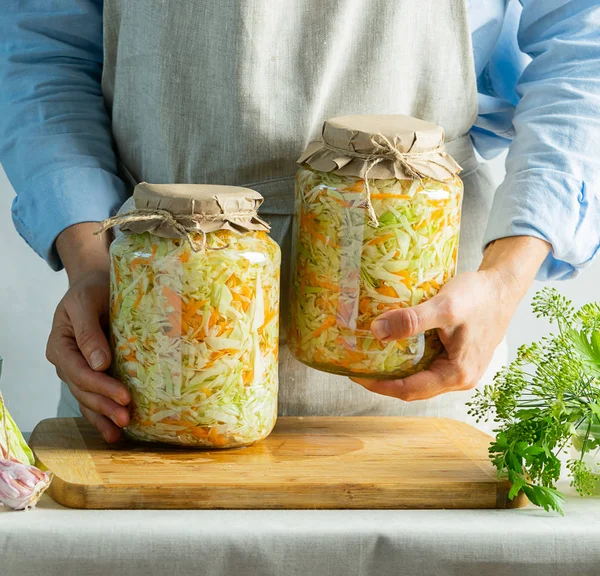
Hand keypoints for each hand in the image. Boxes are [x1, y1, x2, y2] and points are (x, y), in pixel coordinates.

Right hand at [46, 223, 129, 442]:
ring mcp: (78, 369)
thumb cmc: (92, 289)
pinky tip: (114, 430)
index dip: (101, 386)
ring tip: (119, 433)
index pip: (79, 372)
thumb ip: (89, 333)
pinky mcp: (93, 372)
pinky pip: (93, 396)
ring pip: (87, 398)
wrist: (96, 283)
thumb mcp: (86, 303)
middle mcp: (66, 362)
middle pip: (84, 390)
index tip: (124, 396)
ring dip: (103, 417)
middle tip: (127, 418)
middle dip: (105, 406)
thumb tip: (100, 364)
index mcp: (60, 345)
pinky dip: (102, 413)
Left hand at [351, 236, 550, 401]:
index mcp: (457, 374)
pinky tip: (392, 344)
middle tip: (357, 365)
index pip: (409, 390)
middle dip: (383, 379)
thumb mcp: (444, 307)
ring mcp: (459, 368)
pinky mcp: (457, 356)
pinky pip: (427, 363)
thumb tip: (376, 332)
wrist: (504, 286)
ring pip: (419, 376)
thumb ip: (412, 321)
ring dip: (394, 369)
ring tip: (369, 356)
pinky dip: (407, 357)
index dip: (379, 384)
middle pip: (412, 387)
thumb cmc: (480, 297)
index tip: (355, 374)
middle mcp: (459, 378)